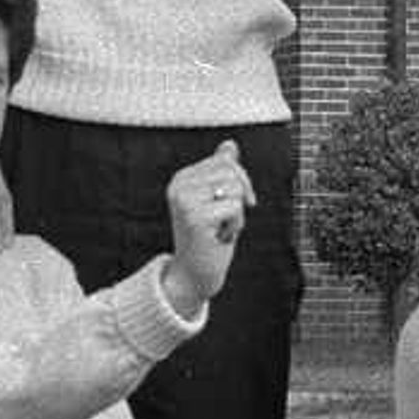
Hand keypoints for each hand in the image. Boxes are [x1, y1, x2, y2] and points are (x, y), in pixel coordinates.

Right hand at [159, 139, 254, 311]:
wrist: (195, 273)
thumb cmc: (209, 236)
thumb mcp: (215, 199)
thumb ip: (221, 171)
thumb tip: (229, 145)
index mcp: (181, 178)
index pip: (225, 161)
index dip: (239, 182)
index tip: (226, 205)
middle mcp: (179, 186)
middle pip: (232, 172)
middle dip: (239, 198)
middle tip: (223, 220)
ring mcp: (185, 201)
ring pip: (236, 189)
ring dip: (237, 214)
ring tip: (219, 228)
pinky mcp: (196, 217)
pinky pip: (235, 208)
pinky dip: (235, 225)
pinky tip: (219, 237)